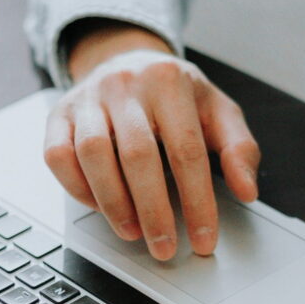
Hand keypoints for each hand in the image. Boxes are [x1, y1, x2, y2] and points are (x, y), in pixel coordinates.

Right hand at [44, 23, 260, 260]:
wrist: (125, 56)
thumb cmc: (174, 92)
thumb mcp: (217, 109)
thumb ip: (239, 147)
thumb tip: (247, 190)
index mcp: (169, 81)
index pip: (187, 150)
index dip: (197, 201)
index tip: (203, 239)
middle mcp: (125, 85)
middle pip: (138, 155)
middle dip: (153, 210)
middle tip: (164, 247)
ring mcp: (88, 98)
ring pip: (92, 153)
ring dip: (112, 202)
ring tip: (132, 232)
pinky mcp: (59, 113)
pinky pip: (57, 154)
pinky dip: (76, 187)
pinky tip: (98, 206)